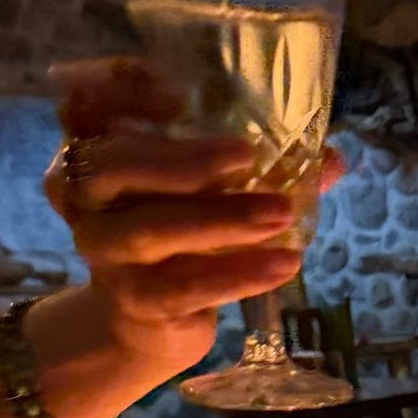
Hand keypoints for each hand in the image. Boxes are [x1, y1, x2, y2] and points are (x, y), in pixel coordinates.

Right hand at [44, 57, 342, 385]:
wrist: (149, 325)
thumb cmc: (179, 243)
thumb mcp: (206, 198)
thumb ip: (260, 173)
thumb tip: (331, 158)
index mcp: (94, 155)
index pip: (86, 106)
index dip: (121, 91)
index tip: (180, 92)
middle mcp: (86, 200)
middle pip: (115, 168)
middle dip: (184, 160)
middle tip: (246, 155)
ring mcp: (105, 254)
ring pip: (154, 230)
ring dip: (224, 219)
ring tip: (282, 213)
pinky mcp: (136, 302)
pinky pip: (186, 286)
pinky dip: (240, 274)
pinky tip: (285, 264)